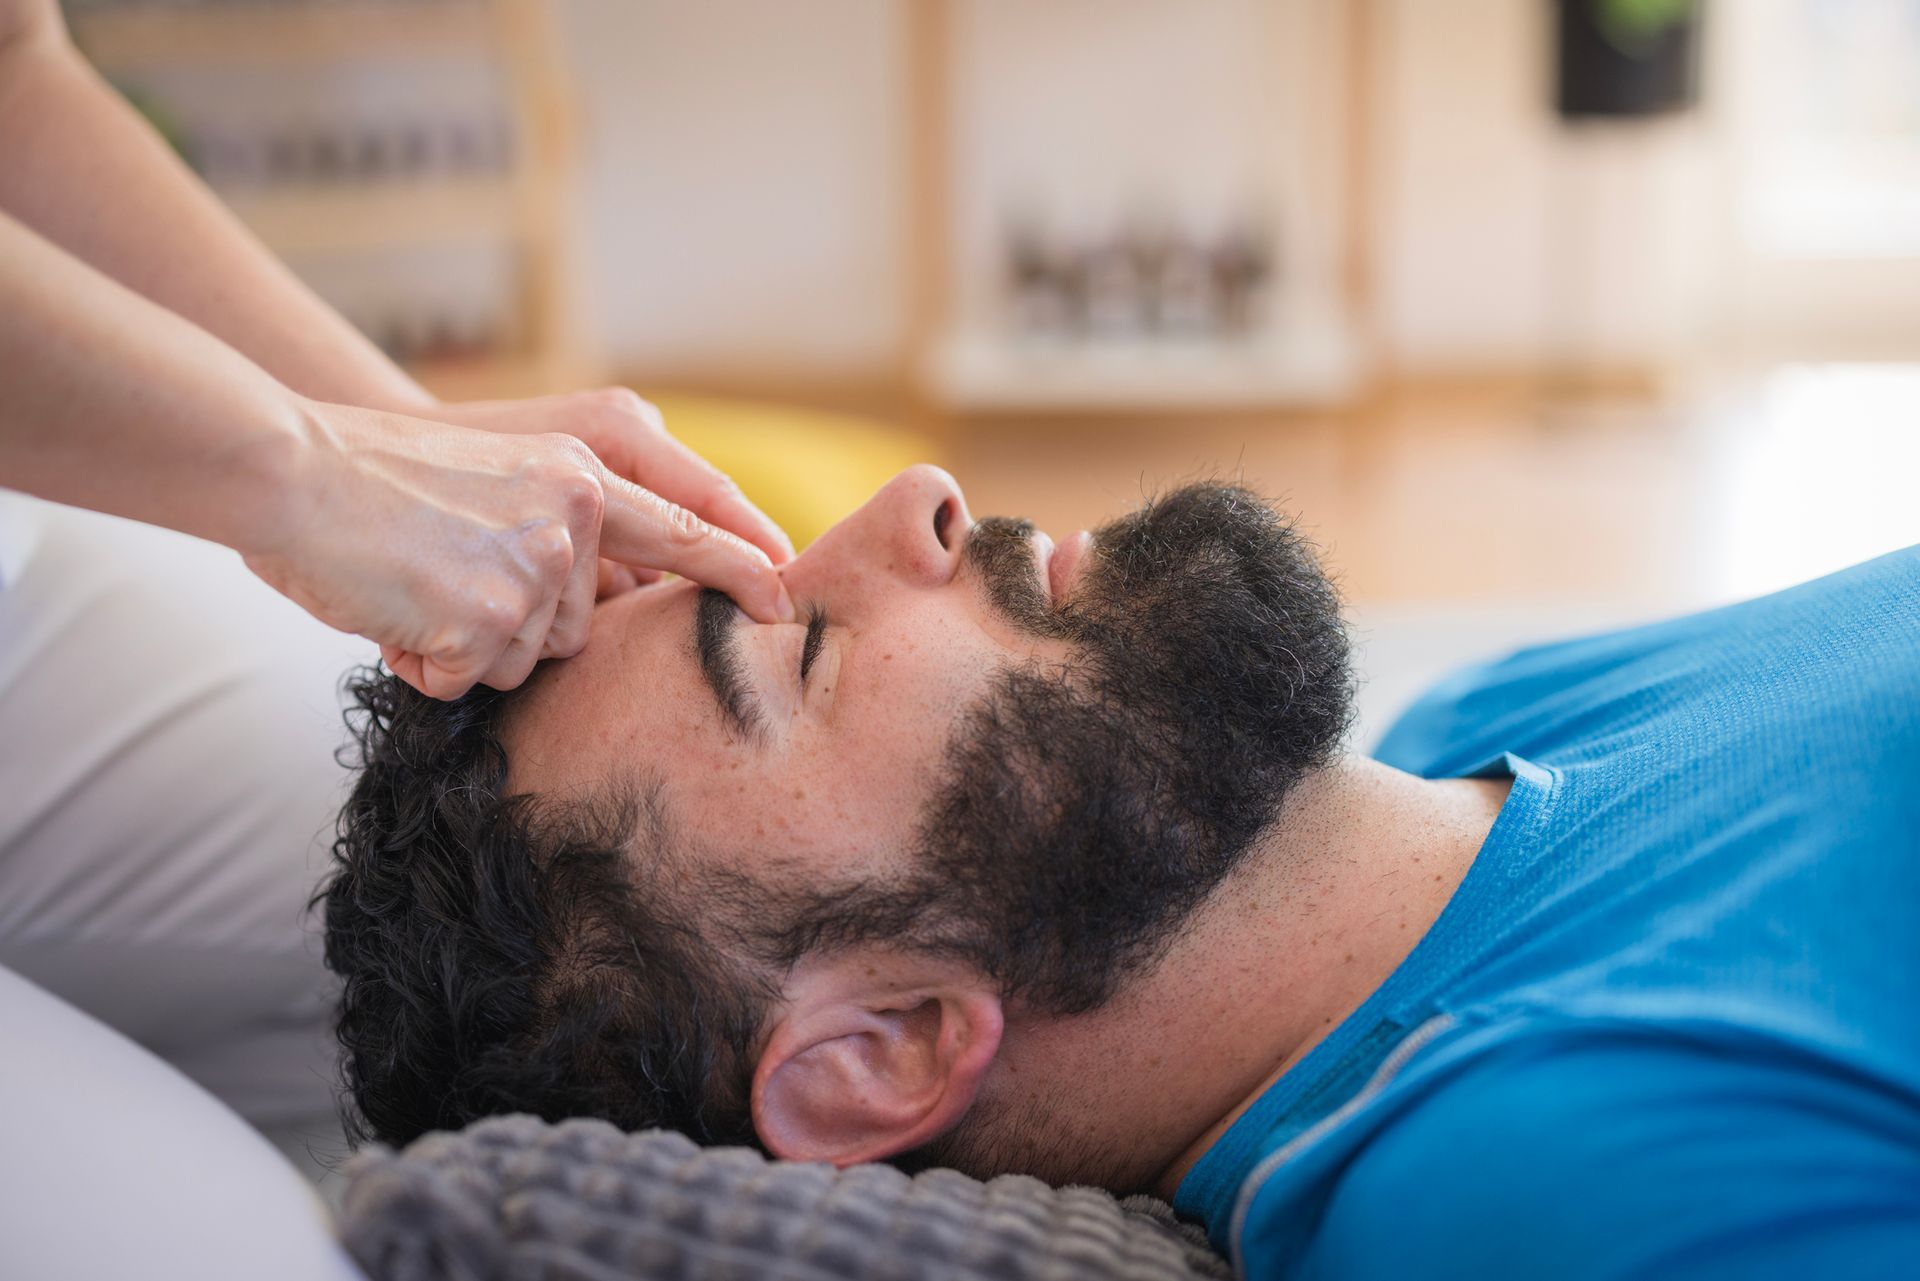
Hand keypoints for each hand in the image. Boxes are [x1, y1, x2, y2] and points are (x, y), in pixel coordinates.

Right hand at [243, 399, 795, 699]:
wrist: (292, 470)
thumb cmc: (379, 482)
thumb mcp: (501, 478)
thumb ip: (564, 523)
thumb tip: (609, 595)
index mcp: (578, 471)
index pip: (682, 527)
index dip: (736, 567)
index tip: (782, 597)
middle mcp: (572, 513)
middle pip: (579, 628)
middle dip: (515, 628)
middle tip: (444, 578)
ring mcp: (535, 567)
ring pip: (527, 659)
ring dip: (470, 646)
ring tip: (415, 586)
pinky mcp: (489, 617)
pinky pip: (472, 679)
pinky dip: (427, 665)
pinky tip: (394, 611)